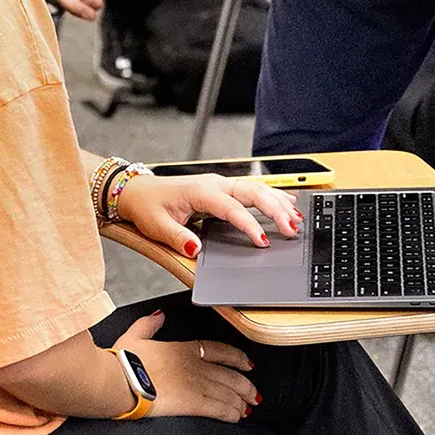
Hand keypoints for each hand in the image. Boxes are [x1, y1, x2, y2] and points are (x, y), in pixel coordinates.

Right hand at [113, 309, 256, 421]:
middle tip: (253, 392)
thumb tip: (159, 316)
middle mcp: (195, 365)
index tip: (247, 363)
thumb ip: (149, 324)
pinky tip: (237, 417)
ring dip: (241, 400)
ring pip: (228, 391)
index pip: (219, 350)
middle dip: (245, 385)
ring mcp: (196, 384)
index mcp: (183, 348)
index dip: (237, 357)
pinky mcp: (192, 403)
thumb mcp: (135, 336)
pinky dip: (231, 413)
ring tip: (247, 408)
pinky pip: (219, 408)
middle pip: (230, 374)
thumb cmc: (123, 362)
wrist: (120, 380)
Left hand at [116, 172, 302, 257]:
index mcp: (201, 191)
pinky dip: (272, 196)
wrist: (138, 191)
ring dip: (278, 203)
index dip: (249, 224)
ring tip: (296, 219)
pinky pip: (252, 190)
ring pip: (256, 189)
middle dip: (275, 209)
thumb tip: (196, 250)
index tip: (263, 241)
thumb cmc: (148, 206)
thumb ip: (177, 238)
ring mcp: (220, 184)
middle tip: (291, 229)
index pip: (232, 208)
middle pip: (253, 193)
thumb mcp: (157, 226)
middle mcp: (214, 184)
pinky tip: (288, 202)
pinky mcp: (222, 189)